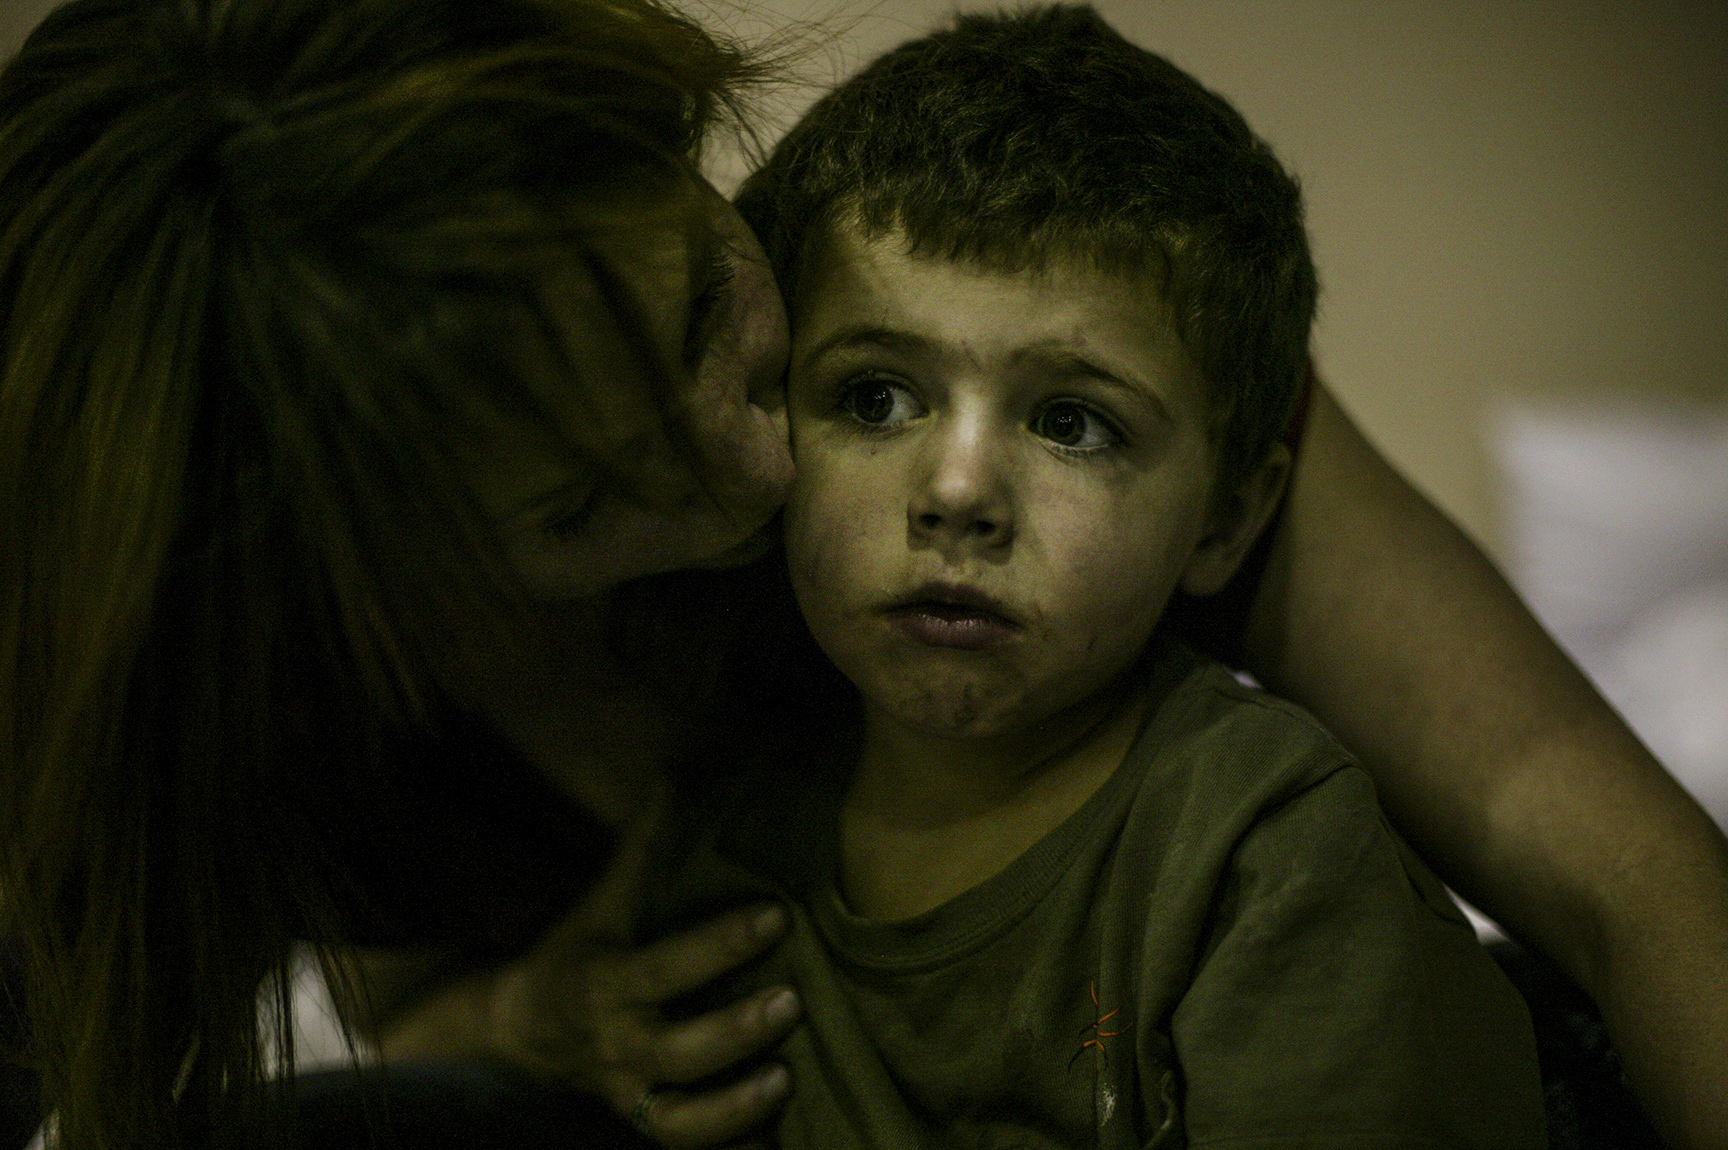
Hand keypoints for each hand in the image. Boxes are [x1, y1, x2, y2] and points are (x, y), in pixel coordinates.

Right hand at [374, 794, 800, 1147]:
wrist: (515, 1031)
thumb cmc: (575, 952)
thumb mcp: (602, 901)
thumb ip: (644, 845)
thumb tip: (679, 771)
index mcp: (610, 981)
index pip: (671, 963)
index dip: (722, 942)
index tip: (777, 916)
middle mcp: (619, 1043)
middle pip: (677, 1050)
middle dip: (734, 1031)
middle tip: (792, 1003)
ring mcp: (629, 1092)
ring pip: (678, 1119)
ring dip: (733, 1108)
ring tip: (786, 1083)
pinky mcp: (642, 1123)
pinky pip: (682, 1148)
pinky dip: (729, 1149)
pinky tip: (777, 1140)